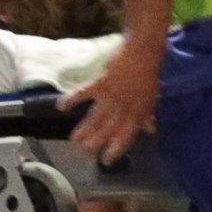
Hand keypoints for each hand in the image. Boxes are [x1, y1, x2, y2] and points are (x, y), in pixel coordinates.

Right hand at [57, 37, 161, 163]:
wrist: (142, 51)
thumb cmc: (148, 73)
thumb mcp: (151, 97)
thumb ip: (147, 115)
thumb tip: (150, 130)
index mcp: (137, 112)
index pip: (126, 136)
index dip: (115, 149)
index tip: (105, 161)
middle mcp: (123, 108)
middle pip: (106, 130)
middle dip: (94, 143)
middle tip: (82, 154)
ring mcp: (110, 96)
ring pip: (94, 118)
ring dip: (83, 130)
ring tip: (73, 141)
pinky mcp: (99, 82)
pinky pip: (83, 93)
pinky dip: (71, 99)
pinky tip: (60, 107)